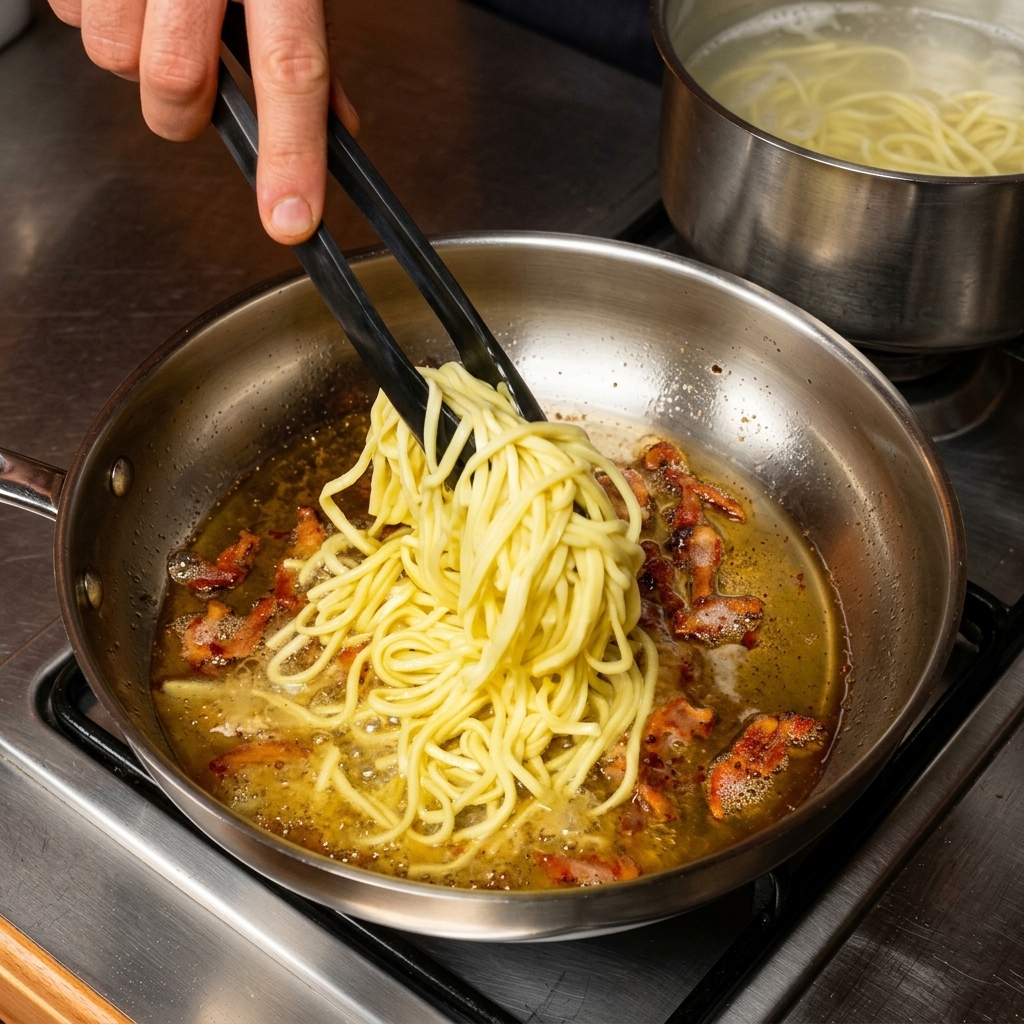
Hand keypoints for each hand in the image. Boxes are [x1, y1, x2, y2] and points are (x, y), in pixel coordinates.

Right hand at [49, 0, 359, 243]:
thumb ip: (308, 45)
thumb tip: (337, 128)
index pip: (291, 70)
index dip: (291, 154)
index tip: (291, 219)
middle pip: (173, 82)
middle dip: (182, 113)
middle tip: (196, 90)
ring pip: (110, 56)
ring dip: (133, 58)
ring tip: (156, 14)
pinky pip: (67, 14)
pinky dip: (94, 14)